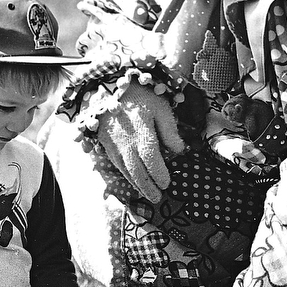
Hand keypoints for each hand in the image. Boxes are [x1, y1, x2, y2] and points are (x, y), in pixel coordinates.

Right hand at [92, 80, 185, 202]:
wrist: (107, 88)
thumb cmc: (139, 95)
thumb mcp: (160, 107)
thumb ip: (170, 130)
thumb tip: (180, 151)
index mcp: (142, 133)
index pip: (151, 160)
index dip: (159, 175)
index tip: (167, 183)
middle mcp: (126, 143)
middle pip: (137, 172)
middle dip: (148, 187)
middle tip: (158, 198)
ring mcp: (114, 146)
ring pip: (125, 172)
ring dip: (137, 186)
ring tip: (148, 194)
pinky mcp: (106, 145)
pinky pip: (116, 165)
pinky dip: (126, 176)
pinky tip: (134, 181)